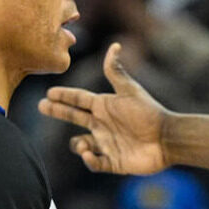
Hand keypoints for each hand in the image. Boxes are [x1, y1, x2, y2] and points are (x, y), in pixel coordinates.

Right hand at [38, 43, 170, 173]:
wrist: (166, 138)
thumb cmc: (149, 113)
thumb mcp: (129, 91)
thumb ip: (116, 72)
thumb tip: (115, 45)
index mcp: (105, 106)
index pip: (79, 99)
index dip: (64, 96)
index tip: (48, 93)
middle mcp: (103, 124)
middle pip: (74, 117)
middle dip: (58, 111)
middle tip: (41, 106)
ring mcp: (107, 143)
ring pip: (81, 144)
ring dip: (78, 144)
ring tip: (82, 142)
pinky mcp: (114, 161)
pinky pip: (95, 163)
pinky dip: (89, 160)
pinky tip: (89, 154)